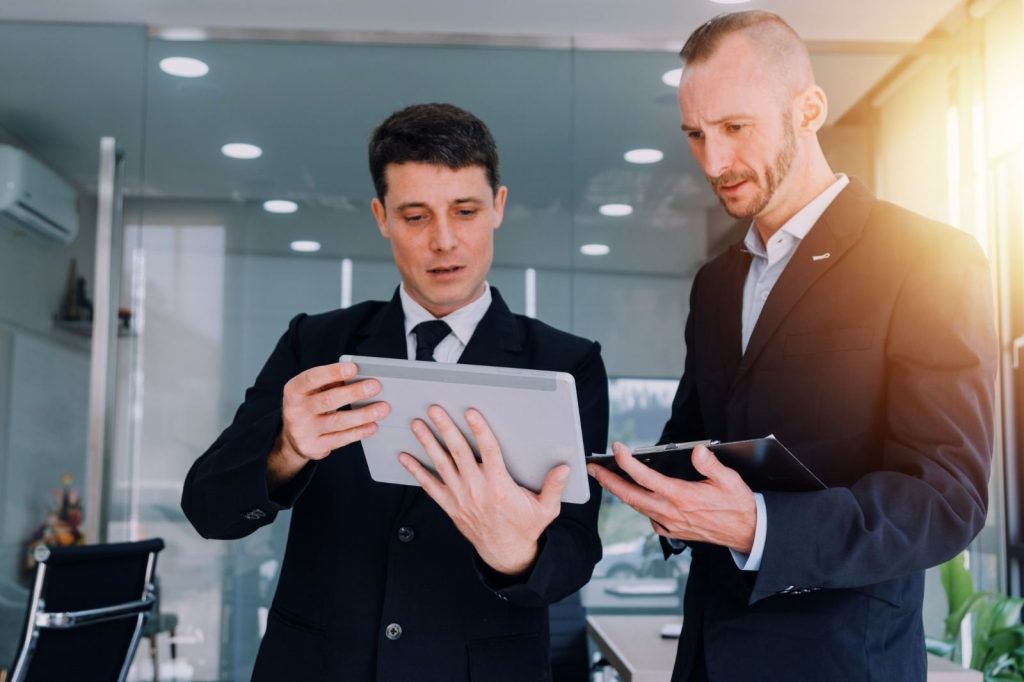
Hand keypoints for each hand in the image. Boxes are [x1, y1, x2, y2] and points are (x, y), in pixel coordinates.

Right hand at [267, 361, 389, 486]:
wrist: (292, 437)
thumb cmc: (309, 405)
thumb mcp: (312, 391)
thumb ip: (330, 382)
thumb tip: (360, 376)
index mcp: (294, 390)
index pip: (312, 378)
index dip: (333, 372)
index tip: (354, 368)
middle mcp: (295, 410)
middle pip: (328, 400)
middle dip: (354, 393)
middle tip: (375, 386)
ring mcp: (303, 431)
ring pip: (337, 422)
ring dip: (363, 414)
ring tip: (382, 408)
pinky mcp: (313, 447)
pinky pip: (340, 439)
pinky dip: (359, 432)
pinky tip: (373, 425)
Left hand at [399, 406, 567, 575]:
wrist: (506, 553)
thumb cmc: (525, 528)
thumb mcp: (546, 509)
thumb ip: (553, 486)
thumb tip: (564, 468)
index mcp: (500, 486)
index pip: (488, 452)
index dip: (480, 430)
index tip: (471, 412)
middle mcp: (477, 489)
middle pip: (459, 452)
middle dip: (446, 428)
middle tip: (435, 409)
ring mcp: (461, 497)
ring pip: (441, 465)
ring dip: (428, 443)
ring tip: (417, 425)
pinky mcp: (450, 505)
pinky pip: (429, 486)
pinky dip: (416, 471)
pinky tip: (405, 457)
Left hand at [587, 442, 756, 552]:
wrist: (748, 533)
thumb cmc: (738, 505)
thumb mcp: (729, 479)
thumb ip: (710, 464)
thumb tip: (697, 451)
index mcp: (681, 496)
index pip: (645, 477)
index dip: (627, 462)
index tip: (617, 449)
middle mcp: (671, 511)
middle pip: (630, 495)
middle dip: (608, 481)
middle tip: (592, 469)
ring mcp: (670, 524)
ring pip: (637, 507)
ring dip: (620, 493)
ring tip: (607, 479)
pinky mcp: (673, 531)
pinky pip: (650, 518)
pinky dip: (640, 507)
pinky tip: (639, 498)